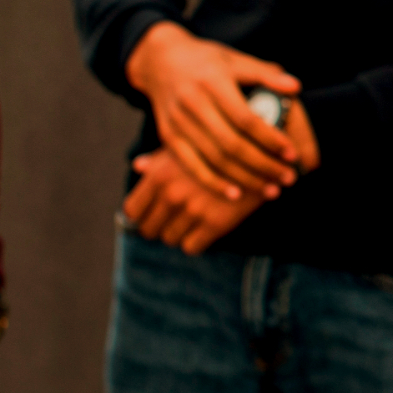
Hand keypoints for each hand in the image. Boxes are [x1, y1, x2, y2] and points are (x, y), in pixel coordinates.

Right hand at [125, 21, 302, 200]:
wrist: (160, 61)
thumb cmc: (206, 61)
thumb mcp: (235, 59)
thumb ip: (265, 74)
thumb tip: (295, 86)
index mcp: (213, 82)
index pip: (246, 119)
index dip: (270, 139)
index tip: (292, 153)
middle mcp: (193, 103)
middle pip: (231, 144)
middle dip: (263, 165)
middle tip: (288, 178)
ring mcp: (178, 122)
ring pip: (214, 159)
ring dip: (245, 179)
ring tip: (270, 190)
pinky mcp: (168, 136)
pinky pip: (192, 166)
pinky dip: (214, 183)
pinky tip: (235, 194)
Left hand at [125, 145, 264, 254]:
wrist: (260, 154)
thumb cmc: (218, 147)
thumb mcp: (186, 145)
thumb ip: (158, 159)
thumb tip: (137, 165)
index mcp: (158, 174)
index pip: (132, 210)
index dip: (141, 215)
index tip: (152, 214)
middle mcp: (171, 194)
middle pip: (148, 230)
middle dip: (159, 227)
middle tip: (173, 221)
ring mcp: (193, 210)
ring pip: (170, 239)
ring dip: (179, 234)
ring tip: (191, 223)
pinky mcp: (215, 224)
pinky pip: (191, 247)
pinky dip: (196, 242)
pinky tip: (204, 230)